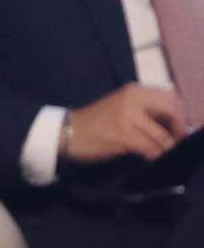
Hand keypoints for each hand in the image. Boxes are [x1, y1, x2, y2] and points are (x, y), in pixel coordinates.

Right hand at [64, 84, 186, 163]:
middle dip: (177, 130)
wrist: (67, 132)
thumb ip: (145, 110)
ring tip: (163, 153)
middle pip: (171, 111)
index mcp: (133, 91)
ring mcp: (127, 117)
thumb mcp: (121, 107)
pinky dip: (155, 155)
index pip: (171, 97)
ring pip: (162, 135)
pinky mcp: (122, 136)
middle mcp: (132, 99)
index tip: (178, 128)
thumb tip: (173, 124)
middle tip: (175, 142)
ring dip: (166, 147)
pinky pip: (150, 148)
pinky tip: (150, 157)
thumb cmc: (95, 122)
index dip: (180, 114)